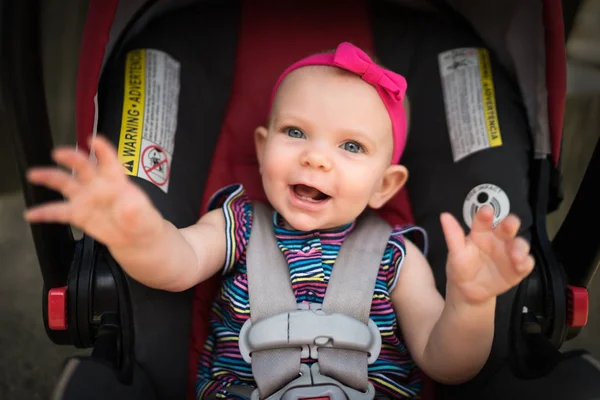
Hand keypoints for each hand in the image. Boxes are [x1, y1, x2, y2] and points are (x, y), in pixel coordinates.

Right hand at [24, 135, 163, 249]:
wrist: (135, 237)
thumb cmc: (142, 220)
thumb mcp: (143, 216)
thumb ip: (134, 210)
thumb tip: (129, 207)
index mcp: (117, 180)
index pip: (109, 160)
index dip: (102, 149)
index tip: (93, 140)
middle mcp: (98, 185)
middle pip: (83, 166)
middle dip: (71, 158)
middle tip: (58, 153)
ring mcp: (86, 198)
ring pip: (65, 183)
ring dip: (49, 177)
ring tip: (33, 174)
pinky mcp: (78, 213)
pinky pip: (58, 211)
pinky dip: (44, 213)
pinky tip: (31, 214)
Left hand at [440, 206, 534, 304]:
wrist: (467, 291)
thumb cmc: (461, 267)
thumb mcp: (455, 253)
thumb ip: (452, 235)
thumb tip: (444, 216)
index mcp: (481, 232)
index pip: (483, 219)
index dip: (485, 214)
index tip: (486, 211)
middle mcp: (497, 239)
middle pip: (507, 227)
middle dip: (510, 223)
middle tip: (510, 224)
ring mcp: (509, 252)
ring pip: (520, 244)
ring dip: (520, 246)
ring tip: (515, 254)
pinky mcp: (518, 268)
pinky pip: (526, 263)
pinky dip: (526, 262)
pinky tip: (520, 264)